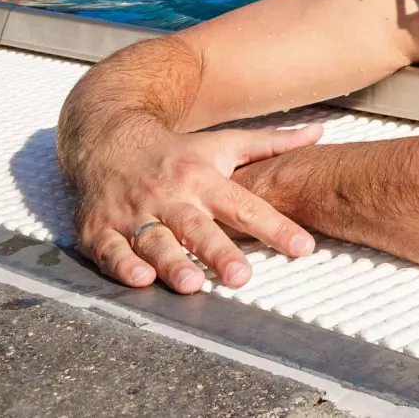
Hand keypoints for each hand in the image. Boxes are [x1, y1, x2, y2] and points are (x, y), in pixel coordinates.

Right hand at [68, 123, 321, 291]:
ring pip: (155, 241)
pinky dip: (123, 265)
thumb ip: (270, 145)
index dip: (275, 227)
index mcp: (202, 177)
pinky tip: (139, 279)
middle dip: (219, 252)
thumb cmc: (177, 152)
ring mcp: (133, 213)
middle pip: (197, 227)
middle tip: (241, 278)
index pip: (245, 205)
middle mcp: (170, 196)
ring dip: (172, 263)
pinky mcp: (100, 229)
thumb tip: (319, 133)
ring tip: (191, 284)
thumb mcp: (223, 143)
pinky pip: (111, 250)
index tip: (303, 248)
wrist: (110, 140)